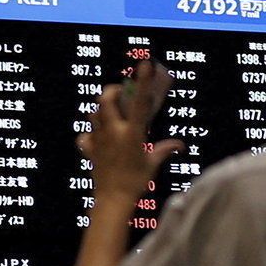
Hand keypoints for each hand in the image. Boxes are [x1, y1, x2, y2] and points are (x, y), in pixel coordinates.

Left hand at [77, 61, 183, 204]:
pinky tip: (97, 137)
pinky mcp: (90, 150)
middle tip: (119, 92)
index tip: (143, 65)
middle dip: (112, 91)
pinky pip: (85, 136)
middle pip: (105, 100)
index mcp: (132, 134)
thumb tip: (180, 145)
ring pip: (93, 114)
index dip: (142, 82)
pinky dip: (89, 134)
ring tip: (110, 114)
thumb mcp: (152, 164)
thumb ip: (165, 149)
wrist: (113, 200)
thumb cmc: (135, 182)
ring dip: (101, 110)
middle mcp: (113, 132)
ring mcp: (99, 140)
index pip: (138, 102)